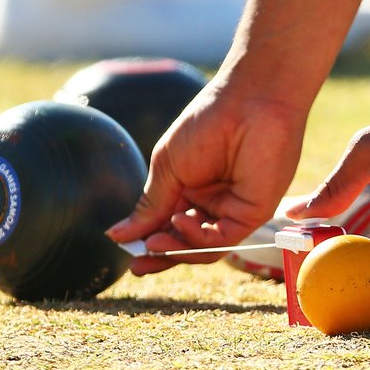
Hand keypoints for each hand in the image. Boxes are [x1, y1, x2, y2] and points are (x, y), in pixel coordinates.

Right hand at [106, 78, 307, 274]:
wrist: (247, 103)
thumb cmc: (205, 124)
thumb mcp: (168, 167)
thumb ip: (149, 206)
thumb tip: (117, 235)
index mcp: (190, 189)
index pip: (167, 225)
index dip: (148, 241)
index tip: (126, 251)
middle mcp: (212, 203)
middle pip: (185, 242)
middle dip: (161, 255)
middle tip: (138, 266)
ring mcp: (233, 209)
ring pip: (203, 246)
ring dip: (177, 250)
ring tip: (154, 243)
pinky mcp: (252, 212)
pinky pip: (222, 238)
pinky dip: (198, 237)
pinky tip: (180, 222)